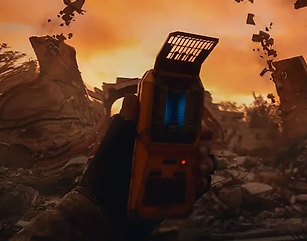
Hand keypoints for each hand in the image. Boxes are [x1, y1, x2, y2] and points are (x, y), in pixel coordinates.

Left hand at [77, 95, 215, 237]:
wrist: (100, 209)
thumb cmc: (102, 175)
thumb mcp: (113, 145)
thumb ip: (124, 124)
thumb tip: (132, 98)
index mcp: (152, 141)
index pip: (178, 128)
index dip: (194, 125)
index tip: (201, 126)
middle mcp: (163, 156)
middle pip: (193, 146)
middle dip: (204, 144)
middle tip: (203, 147)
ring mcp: (169, 176)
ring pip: (197, 166)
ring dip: (205, 163)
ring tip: (201, 166)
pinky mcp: (173, 195)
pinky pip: (193, 189)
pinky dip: (201, 184)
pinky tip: (199, 181)